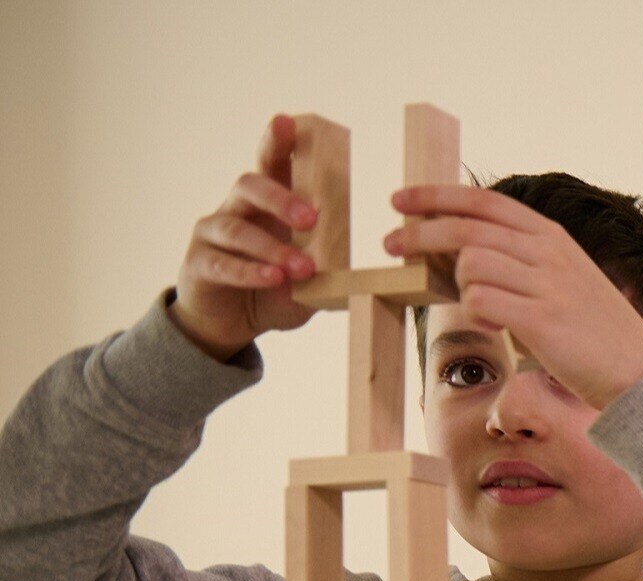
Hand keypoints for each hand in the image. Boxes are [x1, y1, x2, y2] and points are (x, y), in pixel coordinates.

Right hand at [168, 114, 319, 360]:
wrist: (230, 324)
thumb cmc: (272, 292)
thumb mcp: (309, 282)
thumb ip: (331, 272)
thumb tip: (370, 276)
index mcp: (265, 205)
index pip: (270, 164)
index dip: (276, 141)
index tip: (288, 122)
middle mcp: (235, 209)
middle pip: (250, 185)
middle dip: (281, 198)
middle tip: (312, 219)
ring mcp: (212, 234)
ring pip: (237, 228)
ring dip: (273, 249)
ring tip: (302, 269)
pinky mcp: (199, 263)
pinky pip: (222, 262)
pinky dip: (250, 271)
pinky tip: (273, 279)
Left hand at [383, 186, 642, 410]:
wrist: (640, 374)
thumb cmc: (597, 334)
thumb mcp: (564, 280)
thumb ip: (522, 261)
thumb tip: (465, 255)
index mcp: (552, 237)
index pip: (482, 200)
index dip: (436, 196)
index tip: (401, 200)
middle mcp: (548, 253)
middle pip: (465, 227)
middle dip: (419, 232)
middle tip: (390, 243)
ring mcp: (546, 285)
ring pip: (469, 264)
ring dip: (456, 284)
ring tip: (473, 305)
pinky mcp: (541, 320)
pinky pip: (481, 301)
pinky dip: (473, 312)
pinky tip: (490, 324)